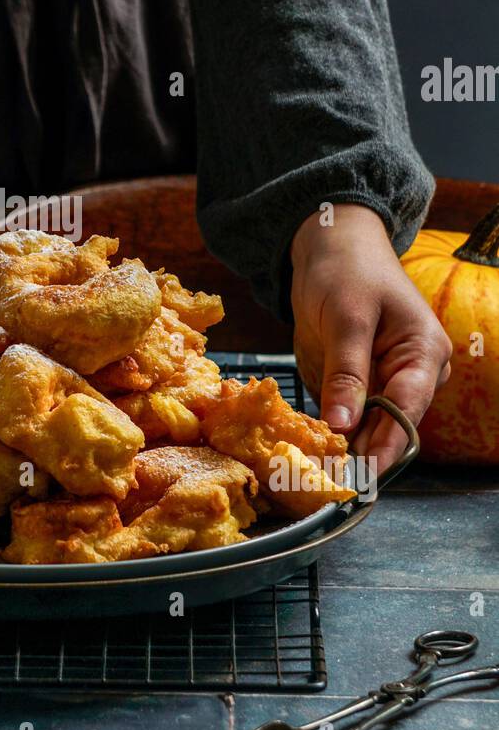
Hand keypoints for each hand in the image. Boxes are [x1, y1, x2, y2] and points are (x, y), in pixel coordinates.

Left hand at [291, 204, 451, 473]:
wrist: (331, 246)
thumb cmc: (347, 270)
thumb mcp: (346, 317)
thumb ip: (346, 372)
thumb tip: (343, 426)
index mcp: (424, 354)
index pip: (407, 411)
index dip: (384, 447)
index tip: (362, 476)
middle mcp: (411, 375)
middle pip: (389, 427)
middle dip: (361, 455)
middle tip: (328, 483)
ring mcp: (384, 382)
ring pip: (367, 428)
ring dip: (343, 449)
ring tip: (312, 474)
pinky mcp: (356, 385)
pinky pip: (346, 417)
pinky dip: (328, 434)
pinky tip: (306, 452)